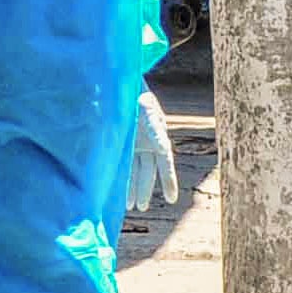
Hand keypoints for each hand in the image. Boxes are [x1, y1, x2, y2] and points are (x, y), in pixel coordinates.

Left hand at [128, 90, 179, 212]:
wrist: (122, 85)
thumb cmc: (136, 97)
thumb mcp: (146, 113)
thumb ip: (154, 132)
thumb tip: (164, 148)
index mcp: (158, 136)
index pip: (165, 164)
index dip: (169, 181)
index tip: (172, 199)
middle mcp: (148, 143)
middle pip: (148, 171)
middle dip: (145, 190)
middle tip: (142, 207)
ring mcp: (136, 144)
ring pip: (137, 171)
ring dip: (134, 188)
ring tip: (131, 206)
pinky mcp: (125, 144)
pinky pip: (126, 165)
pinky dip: (124, 178)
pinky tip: (119, 191)